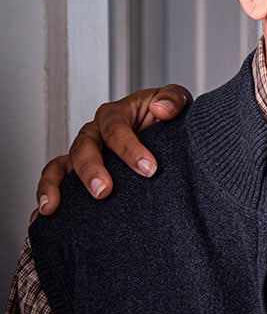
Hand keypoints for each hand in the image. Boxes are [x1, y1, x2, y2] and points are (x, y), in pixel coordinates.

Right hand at [33, 85, 192, 217]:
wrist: (163, 133)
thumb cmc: (165, 117)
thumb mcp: (175, 101)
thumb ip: (173, 99)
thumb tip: (163, 109)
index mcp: (116, 114)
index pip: (115, 128)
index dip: (129, 148)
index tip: (149, 169)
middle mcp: (94, 133)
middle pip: (84, 147)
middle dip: (92, 169)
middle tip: (105, 190)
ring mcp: (84, 153)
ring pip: (61, 165)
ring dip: (57, 185)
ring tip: (54, 206)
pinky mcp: (77, 172)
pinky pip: (55, 181)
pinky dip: (47, 195)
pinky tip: (43, 214)